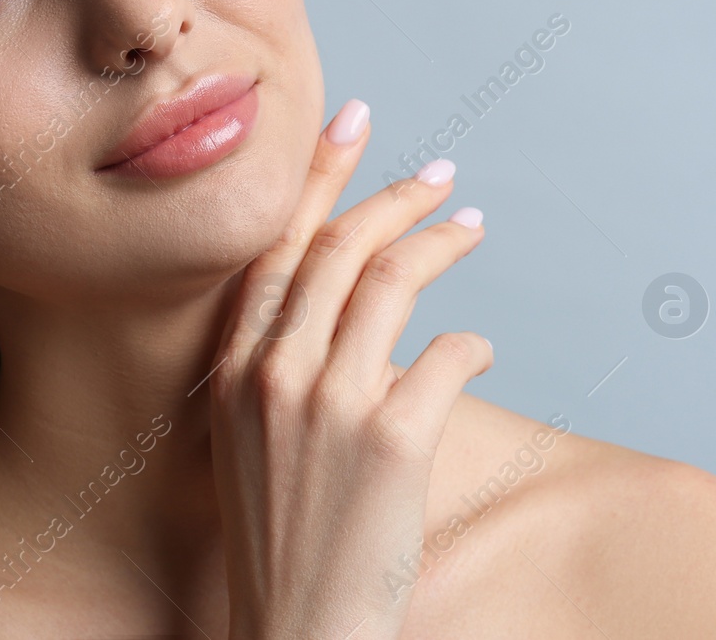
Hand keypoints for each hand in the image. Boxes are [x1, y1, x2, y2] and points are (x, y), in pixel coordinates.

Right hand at [208, 99, 490, 639]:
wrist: (294, 631)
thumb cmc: (283, 540)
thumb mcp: (252, 441)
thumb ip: (283, 369)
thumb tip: (354, 320)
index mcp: (234, 370)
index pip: (277, 246)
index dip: (318, 177)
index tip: (353, 126)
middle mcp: (274, 374)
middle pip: (341, 245)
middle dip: (396, 196)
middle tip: (440, 178)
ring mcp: (331, 403)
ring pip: (394, 279)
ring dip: (442, 243)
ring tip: (474, 229)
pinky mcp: (393, 438)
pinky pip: (449, 353)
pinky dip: (472, 340)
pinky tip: (481, 347)